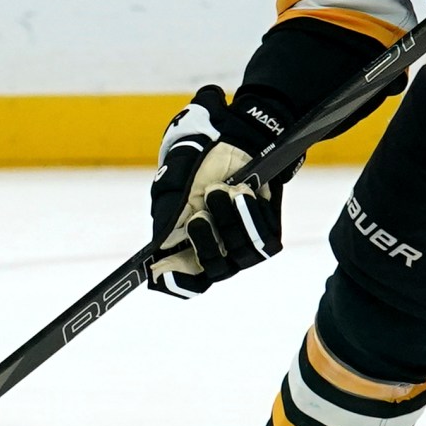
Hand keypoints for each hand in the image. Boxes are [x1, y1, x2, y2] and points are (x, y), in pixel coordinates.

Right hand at [147, 85, 291, 297]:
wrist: (234, 143)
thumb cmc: (198, 167)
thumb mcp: (175, 188)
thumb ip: (168, 218)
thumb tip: (159, 250)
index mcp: (187, 247)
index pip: (184, 281)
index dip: (176, 283)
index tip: (164, 271)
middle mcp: (216, 252)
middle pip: (213, 271)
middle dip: (205, 244)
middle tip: (198, 217)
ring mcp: (242, 245)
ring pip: (240, 256)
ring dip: (230, 222)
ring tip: (223, 190)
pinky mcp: (267, 232)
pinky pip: (263, 240)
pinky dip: (251, 215)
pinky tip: (244, 192)